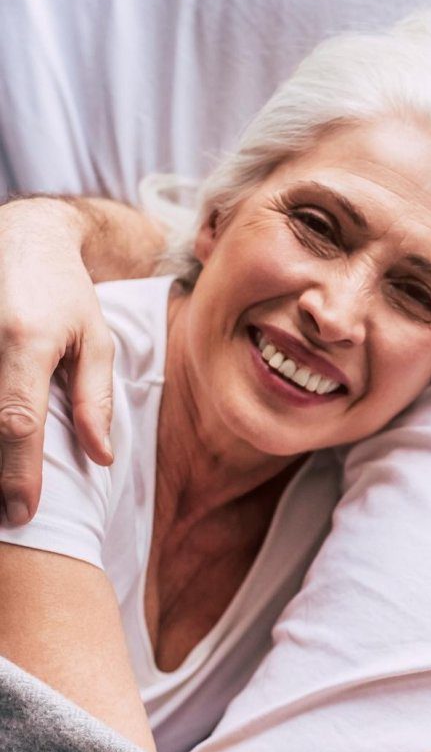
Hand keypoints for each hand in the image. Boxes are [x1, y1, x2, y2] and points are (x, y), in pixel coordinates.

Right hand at [0, 198, 115, 523]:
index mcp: (26, 341)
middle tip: (9, 513)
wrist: (21, 237)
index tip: (23, 511)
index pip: (18, 421)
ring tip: (3, 488)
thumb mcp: (96, 340)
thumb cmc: (66, 293)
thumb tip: (100, 457)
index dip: (19, 472)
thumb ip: (96, 400)